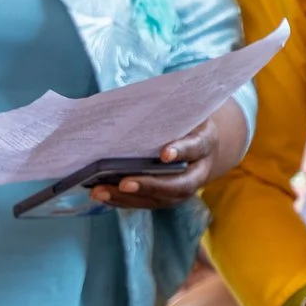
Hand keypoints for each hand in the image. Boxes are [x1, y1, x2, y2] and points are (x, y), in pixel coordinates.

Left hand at [90, 115, 221, 209]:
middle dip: (151, 185)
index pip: (196, 148)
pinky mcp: (166, 198)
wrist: (199, 146)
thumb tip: (136, 102)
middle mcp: (198, 172)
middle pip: (179, 185)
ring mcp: (183, 189)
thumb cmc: (185, 124)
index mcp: (204, 144)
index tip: (164, 154)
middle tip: (124, 183)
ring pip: (160, 200)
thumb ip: (168, 109)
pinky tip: (102, 194)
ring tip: (100, 192)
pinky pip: (146, 203)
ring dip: (129, 198)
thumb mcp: (184, 112)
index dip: (181, 151)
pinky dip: (123, 200)